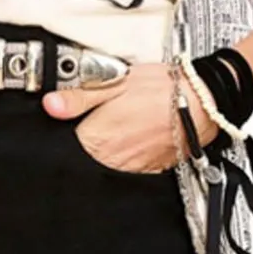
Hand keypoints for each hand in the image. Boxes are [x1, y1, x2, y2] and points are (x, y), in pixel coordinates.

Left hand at [41, 60, 220, 171]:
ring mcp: (132, 169)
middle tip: (100, 119)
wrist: (202, 103)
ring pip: (106, 164)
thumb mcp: (114, 82)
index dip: (66, 129)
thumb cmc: (162, 90)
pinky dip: (129, 155)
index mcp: (97, 139)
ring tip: (122, 126)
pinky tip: (135, 136)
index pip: (65, 144)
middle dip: (87, 139)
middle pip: (84, 156)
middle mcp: (113, 161)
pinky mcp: (151, 171)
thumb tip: (50, 106)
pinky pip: (129, 168)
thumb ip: (78, 98)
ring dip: (108, 149)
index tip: (69, 120)